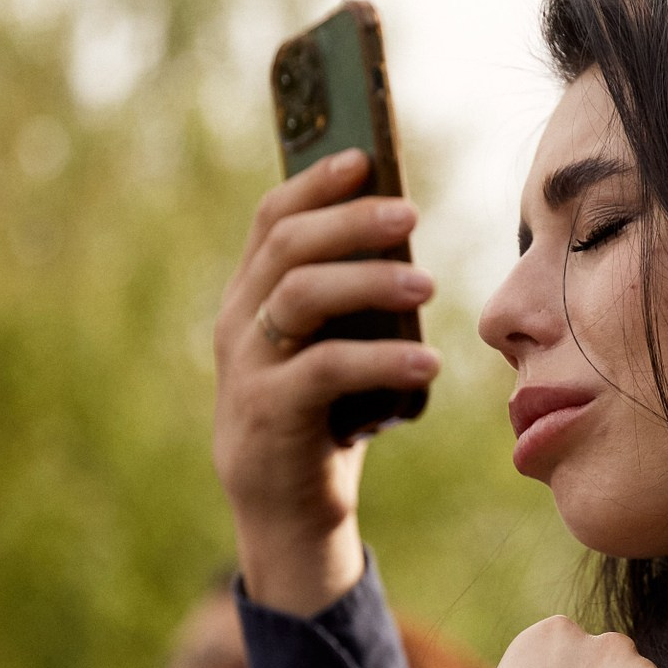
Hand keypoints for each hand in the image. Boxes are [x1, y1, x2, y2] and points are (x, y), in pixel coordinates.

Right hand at [214, 147, 439, 615]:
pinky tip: (427, 362)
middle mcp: (239, 322)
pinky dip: (381, 359)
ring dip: (369, 282)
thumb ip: (351, 303)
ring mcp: (248, 367)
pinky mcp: (269, 413)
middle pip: (287, 248)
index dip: (314, 184)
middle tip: (410, 217)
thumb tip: (406, 243)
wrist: (286, 509)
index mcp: (251, 297)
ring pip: (301, 297)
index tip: (364, 158)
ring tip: (427, 285)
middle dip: (351, 222)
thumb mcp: (333, 348)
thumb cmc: (322, 419)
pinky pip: (325, 369)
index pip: (270, 220)